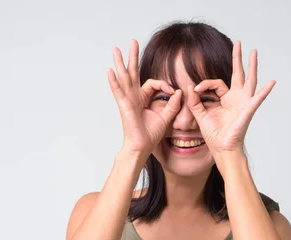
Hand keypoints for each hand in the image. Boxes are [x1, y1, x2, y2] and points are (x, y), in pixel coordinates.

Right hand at [108, 40, 181, 155]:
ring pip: (124, 77)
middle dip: (133, 57)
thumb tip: (180, 91)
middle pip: (133, 72)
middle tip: (133, 41)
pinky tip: (110, 70)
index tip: (174, 91)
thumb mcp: (166, 117)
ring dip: (120, 62)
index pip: (153, 83)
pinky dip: (113, 81)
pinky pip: (118, 91)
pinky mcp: (124, 105)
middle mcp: (134, 96)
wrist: (142, 146)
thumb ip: (173, 104)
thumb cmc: (150, 134)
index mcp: (143, 98)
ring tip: (116, 49)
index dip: (165, 84)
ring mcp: (127, 99)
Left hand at [186, 41, 275, 156]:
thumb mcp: (201, 116)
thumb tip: (189, 88)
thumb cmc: (214, 135)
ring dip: (252, 66)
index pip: (216, 83)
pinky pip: (257, 99)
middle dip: (238, 59)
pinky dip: (265, 91)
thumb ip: (194, 102)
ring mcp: (244, 103)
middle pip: (238, 74)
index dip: (204, 83)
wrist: (221, 149)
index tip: (195, 89)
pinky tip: (271, 82)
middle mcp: (236, 99)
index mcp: (225, 99)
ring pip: (249, 80)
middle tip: (239, 43)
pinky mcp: (247, 110)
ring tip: (254, 52)